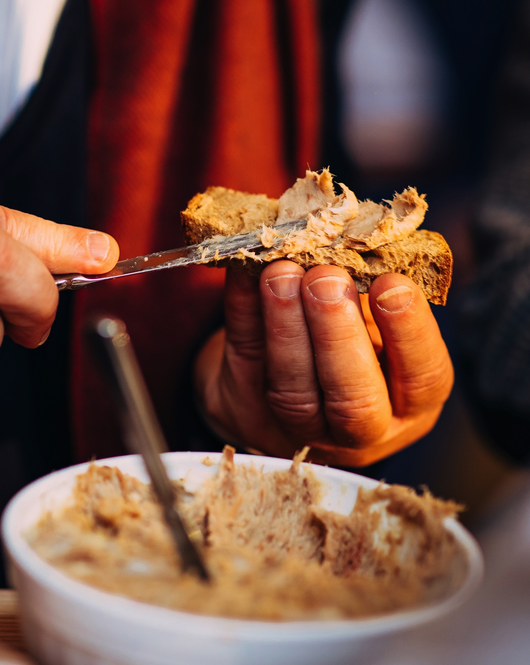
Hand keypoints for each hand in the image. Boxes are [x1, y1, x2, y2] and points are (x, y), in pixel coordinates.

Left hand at [194, 261, 453, 466]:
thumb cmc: (351, 343)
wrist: (285, 380)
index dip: (408, 332)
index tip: (392, 283)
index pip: (422, 377)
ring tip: (280, 273)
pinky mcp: (248, 405)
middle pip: (353, 400)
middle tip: (326, 277)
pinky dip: (243, 311)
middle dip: (338, 334)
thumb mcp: (378, 321)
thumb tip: (360, 236)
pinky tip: (245, 272)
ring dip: (285, 326)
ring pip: (292, 391)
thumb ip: (374, 292)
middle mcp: (360, 428)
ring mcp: (299, 425)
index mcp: (408, 402)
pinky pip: (245, 358)